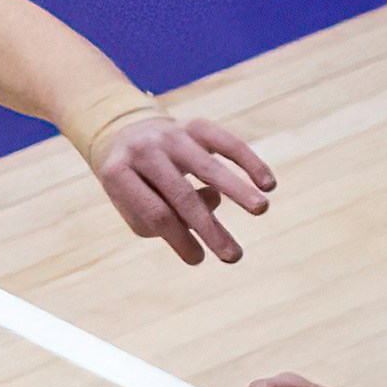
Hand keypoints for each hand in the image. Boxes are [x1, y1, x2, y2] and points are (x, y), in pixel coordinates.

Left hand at [94, 111, 273, 264]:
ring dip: (237, 189)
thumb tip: (216, 199)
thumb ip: (169, 216)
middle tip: (234, 257)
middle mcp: (144, 151)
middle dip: (209, 229)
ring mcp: (171, 135)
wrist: (127, 135)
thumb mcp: (138, 208)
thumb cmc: (136, 186)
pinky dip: (249, 161)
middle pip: (180, 195)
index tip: (198, 260)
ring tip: (261, 209)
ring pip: (207, 166)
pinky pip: (226, 142)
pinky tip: (268, 183)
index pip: (155, 214)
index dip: (178, 239)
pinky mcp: (195, 126)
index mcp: (118, 174)